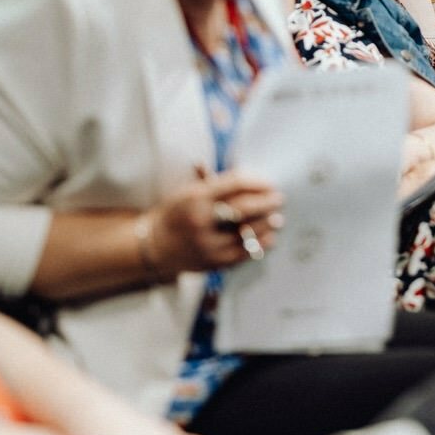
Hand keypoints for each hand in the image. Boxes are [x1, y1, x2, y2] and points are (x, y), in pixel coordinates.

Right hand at [147, 173, 283, 272]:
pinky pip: (243, 253)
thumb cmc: (177, 212)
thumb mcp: (190, 192)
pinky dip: (259, 244)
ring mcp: (207, 243)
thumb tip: (247, 172)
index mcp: (195, 198)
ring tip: (277, 218)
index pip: (234, 185)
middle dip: (266, 203)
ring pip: (246, 233)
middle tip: (279, 198)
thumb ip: (216, 182)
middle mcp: (201, 220)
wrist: (155, 246)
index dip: (257, 183)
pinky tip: (269, 237)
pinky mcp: (213, 262)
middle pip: (243, 208)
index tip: (269, 183)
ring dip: (266, 224)